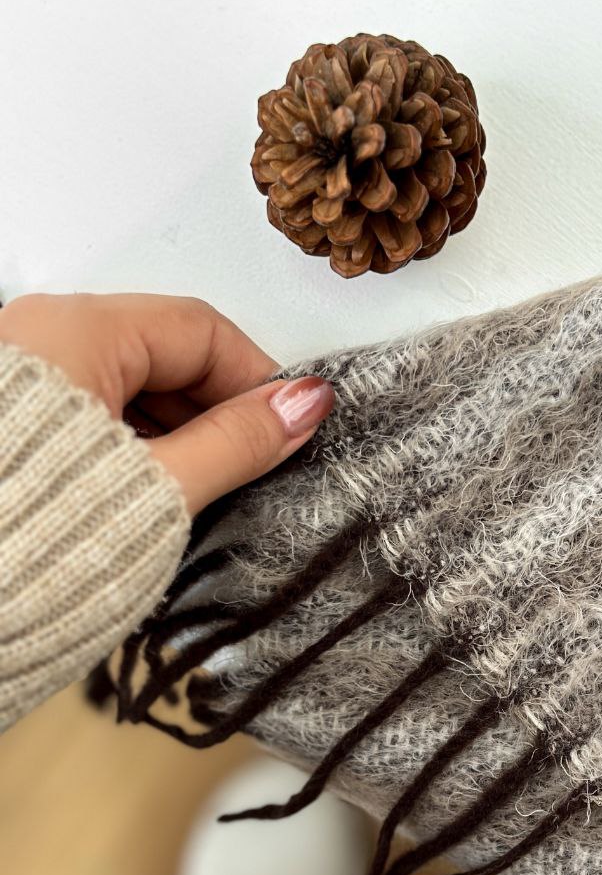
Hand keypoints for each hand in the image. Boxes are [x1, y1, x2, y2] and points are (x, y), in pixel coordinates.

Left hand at [0, 293, 333, 513]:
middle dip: (218, 408)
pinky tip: (153, 492)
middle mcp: (39, 337)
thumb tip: (300, 406)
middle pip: (163, 353)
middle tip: (257, 463)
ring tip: (204, 488)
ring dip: (179, 431)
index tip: (292, 424)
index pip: (200, 330)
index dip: (258, 378)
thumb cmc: (29, 544)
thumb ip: (236, 441)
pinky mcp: (10, 423)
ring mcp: (18, 378)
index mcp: (75, 331)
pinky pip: (93, 412)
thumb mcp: (161, 488)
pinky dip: (136, 444)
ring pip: (129, 386)